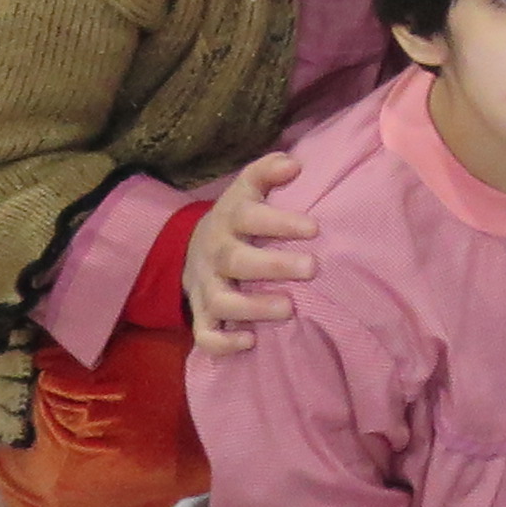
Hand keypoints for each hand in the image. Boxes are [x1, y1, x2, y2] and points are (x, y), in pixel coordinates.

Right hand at [185, 150, 318, 352]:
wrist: (191, 248)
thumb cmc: (237, 217)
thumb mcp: (247, 189)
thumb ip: (268, 172)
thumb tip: (295, 164)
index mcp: (229, 219)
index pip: (250, 217)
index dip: (279, 222)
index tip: (314, 228)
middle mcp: (215, 253)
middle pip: (237, 260)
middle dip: (273, 266)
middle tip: (312, 268)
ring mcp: (205, 286)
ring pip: (220, 301)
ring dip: (252, 307)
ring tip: (289, 309)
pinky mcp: (201, 313)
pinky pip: (204, 334)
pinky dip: (222, 342)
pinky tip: (250, 342)